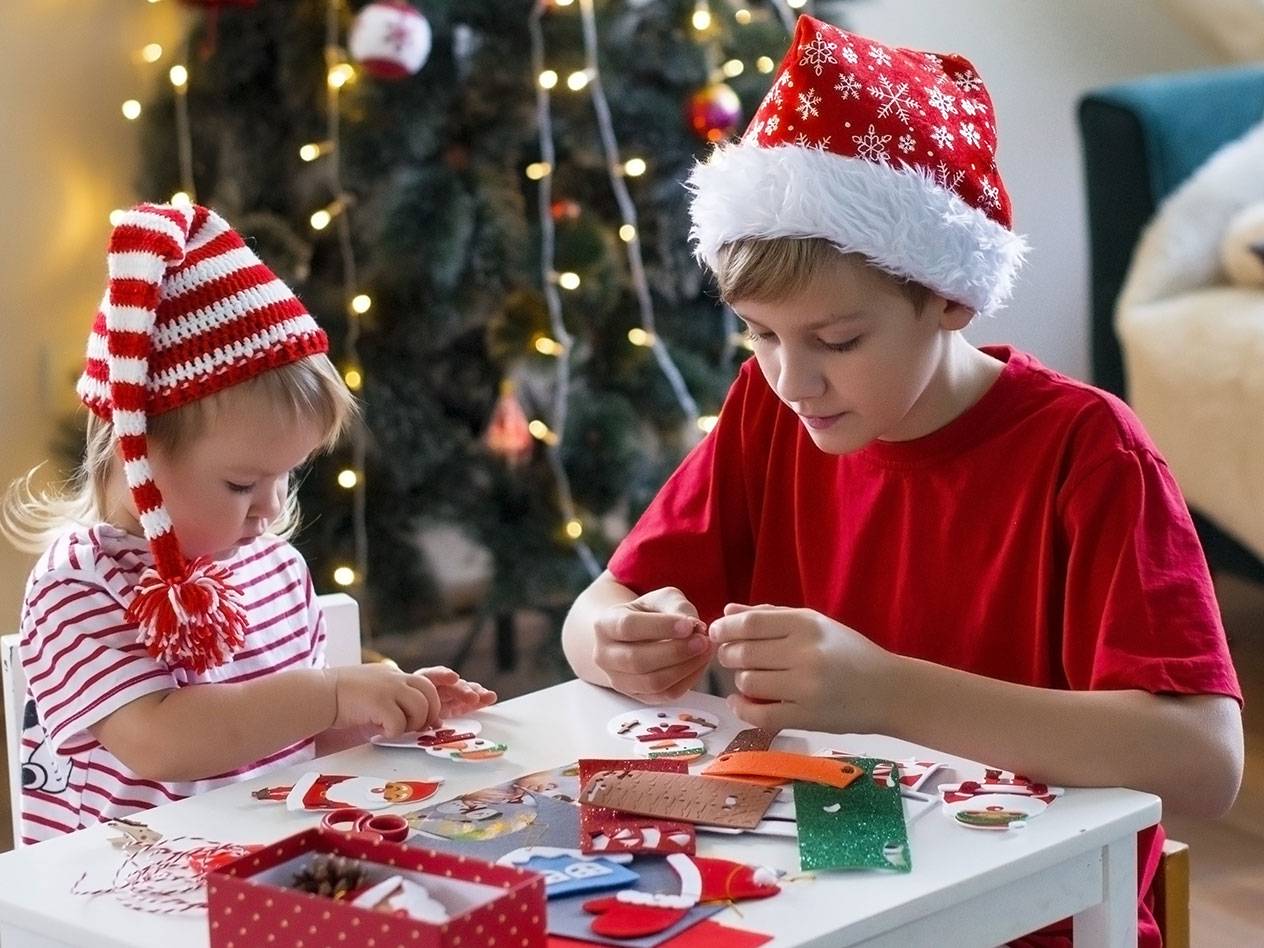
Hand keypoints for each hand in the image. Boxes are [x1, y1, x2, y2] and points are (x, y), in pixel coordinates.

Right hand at [326, 664, 441, 737]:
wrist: (319, 693)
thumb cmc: (343, 697)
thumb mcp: (374, 690)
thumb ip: (395, 699)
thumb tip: (421, 719)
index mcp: (394, 675)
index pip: (426, 685)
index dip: (432, 705)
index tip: (431, 721)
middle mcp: (395, 678)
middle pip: (430, 694)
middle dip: (428, 715)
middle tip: (415, 728)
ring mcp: (388, 688)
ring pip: (420, 708)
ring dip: (411, 724)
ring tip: (394, 729)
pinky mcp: (379, 702)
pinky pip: (400, 723)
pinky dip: (393, 732)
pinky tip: (379, 732)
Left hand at [415, 666, 496, 717]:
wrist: (409, 707)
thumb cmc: (409, 705)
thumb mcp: (411, 709)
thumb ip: (422, 715)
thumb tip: (434, 723)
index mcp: (423, 682)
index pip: (433, 675)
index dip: (443, 675)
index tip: (453, 678)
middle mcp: (440, 685)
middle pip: (453, 685)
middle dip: (464, 690)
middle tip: (473, 697)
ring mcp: (450, 693)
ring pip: (465, 690)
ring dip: (477, 694)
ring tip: (489, 697)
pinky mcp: (458, 703)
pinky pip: (470, 701)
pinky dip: (480, 701)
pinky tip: (490, 699)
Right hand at [593, 586, 713, 702]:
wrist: (636, 636)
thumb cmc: (649, 613)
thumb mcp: (660, 599)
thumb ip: (676, 607)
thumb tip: (694, 626)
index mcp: (605, 624)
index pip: (628, 627)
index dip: (661, 627)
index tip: (689, 625)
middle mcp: (605, 655)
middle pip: (637, 660)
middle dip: (675, 651)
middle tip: (702, 641)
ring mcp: (618, 680)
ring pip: (652, 682)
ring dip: (684, 668)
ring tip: (705, 651)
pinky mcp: (638, 696)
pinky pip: (665, 695)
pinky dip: (688, 680)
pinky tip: (699, 663)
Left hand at [709, 603, 893, 731]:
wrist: (889, 691)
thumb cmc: (848, 652)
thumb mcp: (815, 624)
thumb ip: (771, 616)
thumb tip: (728, 612)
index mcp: (808, 624)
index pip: (751, 624)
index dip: (726, 628)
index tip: (716, 632)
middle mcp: (806, 653)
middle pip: (744, 653)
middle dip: (727, 654)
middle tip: (730, 656)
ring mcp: (806, 687)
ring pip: (748, 682)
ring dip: (740, 680)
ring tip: (750, 678)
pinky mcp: (807, 717)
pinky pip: (760, 715)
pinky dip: (742, 708)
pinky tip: (740, 702)